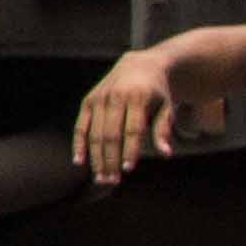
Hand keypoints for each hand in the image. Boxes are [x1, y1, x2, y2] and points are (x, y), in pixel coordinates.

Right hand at [72, 51, 190, 185]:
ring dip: (96, 157)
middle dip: (110, 159)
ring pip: (95, 133)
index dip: (130, 150)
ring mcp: (99, 98)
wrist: (139, 65)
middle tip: (111, 181)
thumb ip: (164, 130)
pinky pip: (80, 126)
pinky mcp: (88, 100)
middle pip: (110, 134)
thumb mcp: (167, 107)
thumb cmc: (157, 92)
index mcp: (138, 97)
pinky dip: (79, 144)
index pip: (132, 129)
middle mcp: (115, 96)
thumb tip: (166, 154)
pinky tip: (79, 161)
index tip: (128, 170)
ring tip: (100, 177)